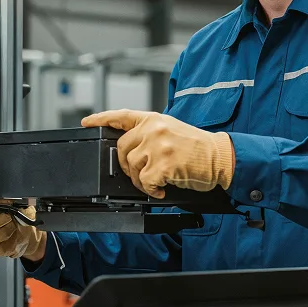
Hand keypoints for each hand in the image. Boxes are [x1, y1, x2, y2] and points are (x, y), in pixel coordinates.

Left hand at [82, 109, 233, 199]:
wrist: (220, 157)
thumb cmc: (199, 148)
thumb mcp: (172, 130)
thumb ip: (150, 133)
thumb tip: (132, 149)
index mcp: (154, 119)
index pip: (121, 115)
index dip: (101, 118)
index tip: (87, 122)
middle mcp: (153, 129)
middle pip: (122, 149)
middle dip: (128, 166)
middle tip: (141, 174)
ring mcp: (157, 146)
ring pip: (132, 168)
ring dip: (142, 180)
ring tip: (158, 181)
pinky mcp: (162, 164)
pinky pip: (145, 182)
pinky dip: (153, 190)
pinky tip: (164, 188)